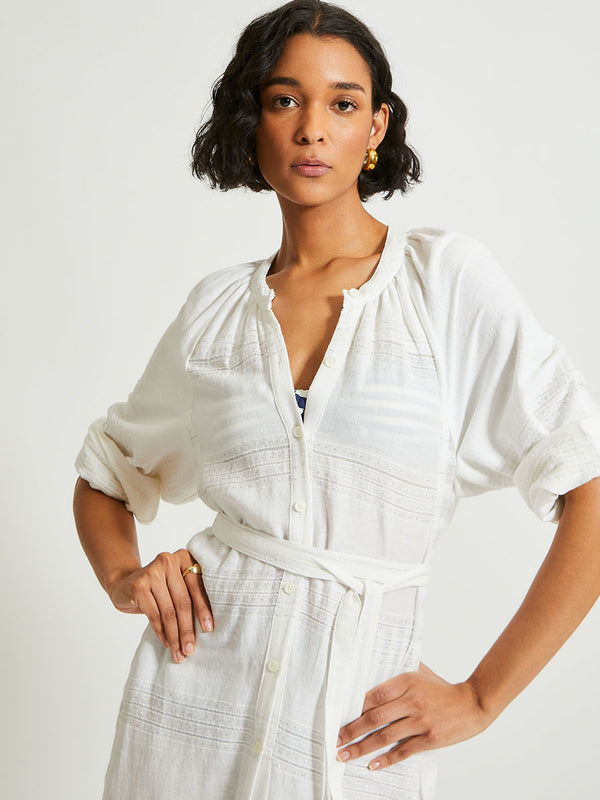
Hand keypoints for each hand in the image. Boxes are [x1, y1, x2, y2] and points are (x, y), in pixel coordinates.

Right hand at [107, 549, 213, 664]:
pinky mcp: (138, 586)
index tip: (209, 629)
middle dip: (188, 629)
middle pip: (183, 601)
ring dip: (175, 636)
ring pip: (169, 611)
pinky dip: (161, 632)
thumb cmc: (157, 588)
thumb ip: (190, 595)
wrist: (123, 584)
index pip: (196, 586)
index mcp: (183, 557)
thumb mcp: (175, 585)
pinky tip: (166, 643)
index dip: (203, 609)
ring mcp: (152, 572)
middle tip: (191, 649)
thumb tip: (207, 626)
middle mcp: (168, 560)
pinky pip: (154, 615)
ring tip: (179, 652)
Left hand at [336, 662, 489, 770]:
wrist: (474, 704)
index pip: (374, 694)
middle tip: (335, 739)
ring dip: (361, 748)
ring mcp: (420, 722)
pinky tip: (372, 765)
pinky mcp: (429, 739)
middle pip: (374, 717)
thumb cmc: (444, 688)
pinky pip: (403, 751)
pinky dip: (386, 760)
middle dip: (351, 730)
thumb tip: (379, 660)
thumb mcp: (423, 672)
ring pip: (384, 737)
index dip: (354, 706)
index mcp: (407, 681)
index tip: (339, 714)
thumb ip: (402, 667)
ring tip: (344, 755)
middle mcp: (412, 701)